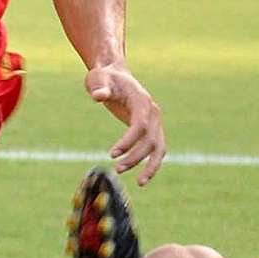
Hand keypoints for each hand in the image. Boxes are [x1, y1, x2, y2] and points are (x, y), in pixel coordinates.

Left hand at [85, 63, 165, 184]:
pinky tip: (142, 178)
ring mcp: (155, 121)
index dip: (129, 140)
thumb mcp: (99, 79)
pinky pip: (156, 149)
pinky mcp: (151, 129)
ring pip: (159, 147)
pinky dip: (152, 163)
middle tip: (117, 169)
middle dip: (136, 157)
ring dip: (151, 165)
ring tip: (139, 183)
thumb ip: (99, 88)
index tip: (112, 154)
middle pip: (151, 139)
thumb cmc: (105, 78)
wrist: (115, 74)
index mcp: (142, 100)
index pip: (140, 124)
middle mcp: (153, 111)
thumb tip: (98, 96)